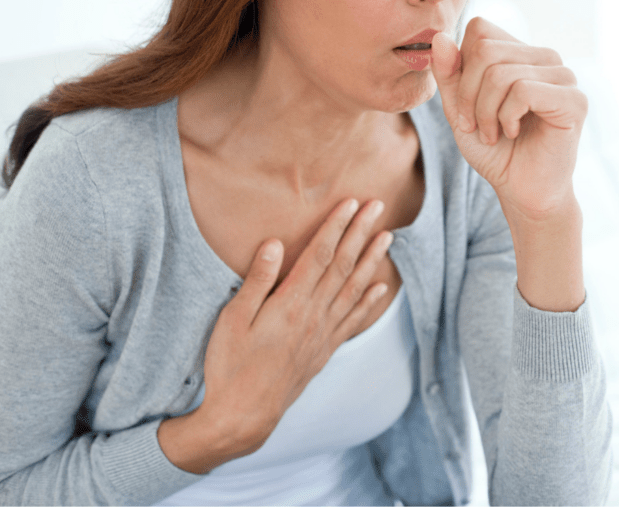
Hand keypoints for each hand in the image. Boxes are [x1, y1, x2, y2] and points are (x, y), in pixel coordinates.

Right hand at [159, 199, 392, 471]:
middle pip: (343, 265)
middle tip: (377, 206)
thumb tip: (275, 243)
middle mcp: (314, 315)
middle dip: (360, 232)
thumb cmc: (230, 366)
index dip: (336, 226)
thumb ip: (257, 280)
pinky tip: (381, 288)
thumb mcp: (233, 320)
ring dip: (372, 261)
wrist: (244, 416)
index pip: (319, 255)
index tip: (351, 203)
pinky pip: (353, 320)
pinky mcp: (324, 350)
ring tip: (388, 237)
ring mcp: (323, 334)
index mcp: (290, 303)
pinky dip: (369, 302)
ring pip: (354, 289)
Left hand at [431, 17, 587, 218]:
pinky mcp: (575, 100)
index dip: (461, 68)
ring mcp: (564, 76)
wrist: (522, 190)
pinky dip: (506, 117)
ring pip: (502, 72)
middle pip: (486, 50)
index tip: (463, 106)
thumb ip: (449, 74)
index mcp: (521, 53)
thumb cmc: (495, 150)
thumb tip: (440, 36)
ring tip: (492, 134)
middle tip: (474, 126)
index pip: (480, 30)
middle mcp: (546, 58)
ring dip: (485, 111)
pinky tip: (513, 133)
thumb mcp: (459, 109)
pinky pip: (523, 90)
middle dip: (468, 94)